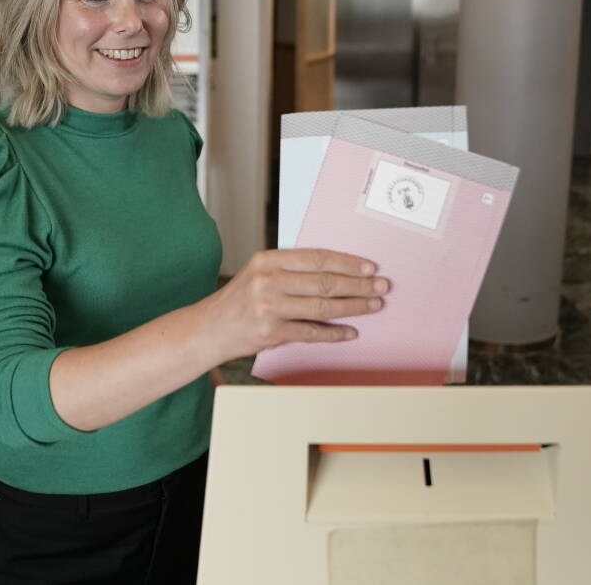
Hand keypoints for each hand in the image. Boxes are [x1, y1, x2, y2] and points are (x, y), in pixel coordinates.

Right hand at [197, 249, 387, 362]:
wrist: (209, 329)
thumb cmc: (238, 301)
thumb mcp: (259, 274)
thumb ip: (290, 270)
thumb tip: (335, 271)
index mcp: (267, 260)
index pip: (316, 257)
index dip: (347, 262)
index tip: (369, 267)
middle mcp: (268, 280)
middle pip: (324, 281)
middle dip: (359, 285)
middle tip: (381, 286)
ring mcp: (269, 307)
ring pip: (322, 306)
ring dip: (353, 307)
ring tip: (373, 306)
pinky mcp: (271, 332)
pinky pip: (311, 332)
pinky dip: (334, 333)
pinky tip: (351, 331)